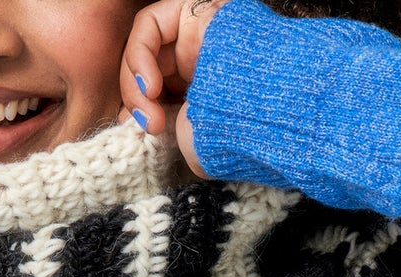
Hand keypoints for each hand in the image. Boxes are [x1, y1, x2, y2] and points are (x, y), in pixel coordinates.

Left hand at [119, 0, 230, 178]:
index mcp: (207, 91)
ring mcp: (200, 33)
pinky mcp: (197, 9)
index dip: (143, 112)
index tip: (145, 135)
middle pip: (151, 68)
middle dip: (139, 101)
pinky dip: (139, 55)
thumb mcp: (191, 140)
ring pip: (147, 48)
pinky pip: (151, 24)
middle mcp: (203, 59)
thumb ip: (165, 127)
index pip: (160, 93)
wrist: (264, 113)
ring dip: (137, 83)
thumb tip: (136, 123)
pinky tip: (150, 85)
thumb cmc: (234, 133)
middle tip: (149, 127)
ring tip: (149, 113)